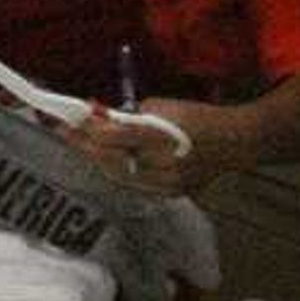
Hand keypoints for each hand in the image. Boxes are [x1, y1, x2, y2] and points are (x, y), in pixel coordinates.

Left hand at [66, 97, 236, 199]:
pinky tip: (107, 159)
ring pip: (119, 176)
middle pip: (110, 160)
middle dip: (85, 145)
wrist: (235, 141)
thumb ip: (127, 115)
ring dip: (98, 159)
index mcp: (162, 138)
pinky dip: (118, 171)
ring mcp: (167, 184)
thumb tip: (95, 116)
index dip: (85, 130)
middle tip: (65, 132)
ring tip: (82, 144)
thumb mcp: (161, 106)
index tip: (64, 121)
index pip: (111, 137)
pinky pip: (134, 184)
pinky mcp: (171, 194)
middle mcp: (163, 165)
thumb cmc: (197, 117)